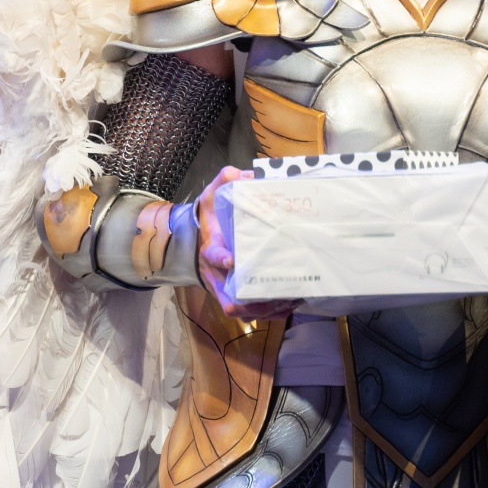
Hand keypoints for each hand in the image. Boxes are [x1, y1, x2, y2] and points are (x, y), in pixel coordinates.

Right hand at [194, 166, 295, 321]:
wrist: (194, 241)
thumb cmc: (209, 219)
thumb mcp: (212, 196)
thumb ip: (226, 181)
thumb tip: (248, 174)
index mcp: (210, 249)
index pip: (213, 256)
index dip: (221, 259)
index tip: (232, 259)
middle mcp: (217, 274)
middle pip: (231, 298)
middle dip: (255, 299)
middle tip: (280, 290)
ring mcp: (224, 289)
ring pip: (242, 310)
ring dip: (268, 309)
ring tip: (293, 298)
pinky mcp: (233, 296)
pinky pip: (250, 313)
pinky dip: (270, 313)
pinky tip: (291, 304)